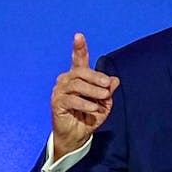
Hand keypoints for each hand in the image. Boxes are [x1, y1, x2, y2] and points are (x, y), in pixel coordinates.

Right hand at [50, 33, 119, 158]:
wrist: (78, 136)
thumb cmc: (89, 117)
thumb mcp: (104, 103)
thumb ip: (108, 91)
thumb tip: (114, 80)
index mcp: (78, 77)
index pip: (78, 59)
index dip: (79, 48)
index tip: (79, 35)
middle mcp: (66, 81)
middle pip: (80, 71)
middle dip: (95, 76)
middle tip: (107, 84)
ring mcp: (59, 91)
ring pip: (77, 85)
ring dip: (92, 91)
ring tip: (102, 98)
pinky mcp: (56, 103)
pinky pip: (71, 99)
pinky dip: (85, 104)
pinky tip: (93, 109)